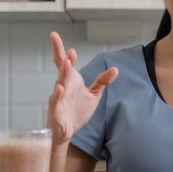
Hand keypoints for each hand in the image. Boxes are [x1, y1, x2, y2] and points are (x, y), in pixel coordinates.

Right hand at [46, 32, 117, 150]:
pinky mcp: (57, 110)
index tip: (60, 39)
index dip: (63, 51)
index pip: (65, 62)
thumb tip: (115, 69)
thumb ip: (102, 81)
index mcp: (71, 80)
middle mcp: (63, 86)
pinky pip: (57, 101)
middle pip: (61, 68)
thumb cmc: (77, 111)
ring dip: (63, 73)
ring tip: (67, 63)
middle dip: (61, 56)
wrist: (68, 131)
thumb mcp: (93, 94)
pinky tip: (61, 88)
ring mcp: (59, 97)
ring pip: (60, 82)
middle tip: (62, 44)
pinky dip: (58, 94)